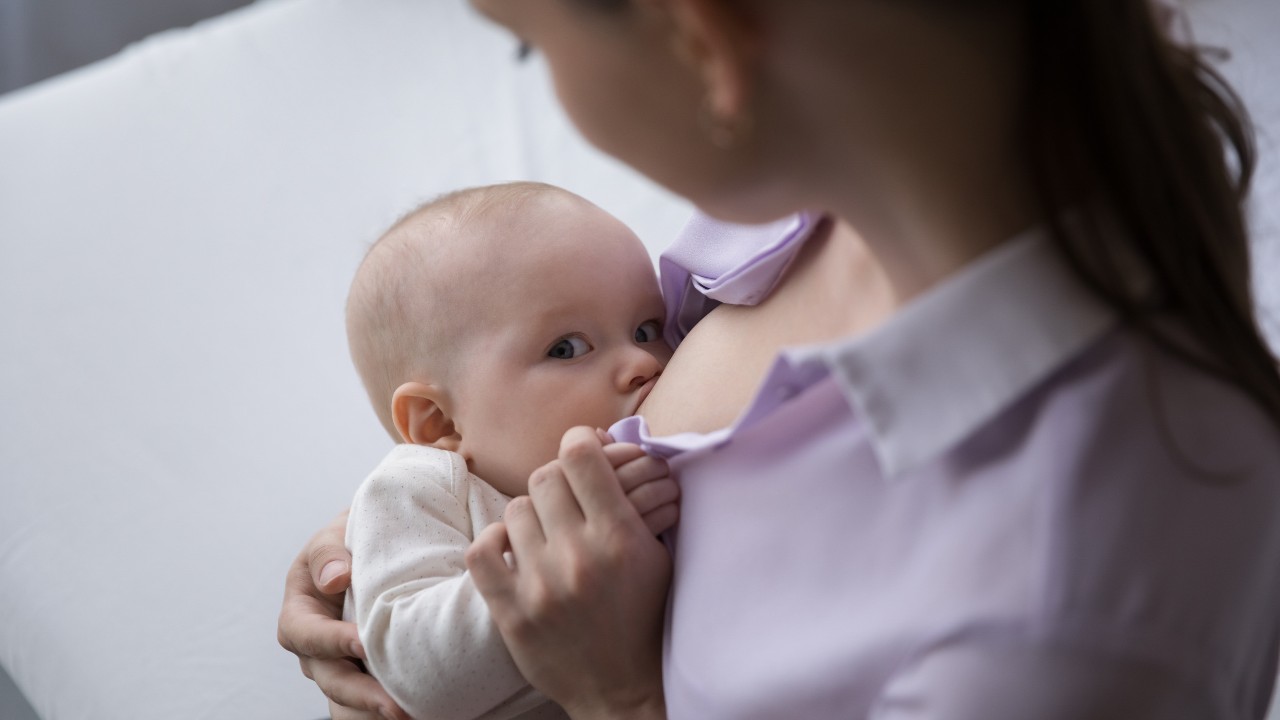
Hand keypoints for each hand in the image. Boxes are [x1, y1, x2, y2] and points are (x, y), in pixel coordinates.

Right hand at [277, 510, 409, 719]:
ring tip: (412, 714)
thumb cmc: (349, 540)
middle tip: (397, 708)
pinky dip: (393, 703)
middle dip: (363, 694)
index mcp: (300, 614)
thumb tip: (335, 580)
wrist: (376, 549)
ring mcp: (342, 665)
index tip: (363, 643)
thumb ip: (328, 552)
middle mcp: (316, 649)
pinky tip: (423, 708)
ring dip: (379, 708)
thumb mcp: (332, 536)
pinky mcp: (370, 673)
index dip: (332, 641)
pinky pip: (376, 696)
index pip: (306, 634)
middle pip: (331, 679)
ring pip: (353, 698)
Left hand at [467, 427, 669, 719]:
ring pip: (516, 511)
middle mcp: (578, 557)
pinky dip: (496, 541)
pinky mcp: (511, 613)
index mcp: (620, 538)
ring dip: (532, 515)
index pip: (580, 456)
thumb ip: (637, 500)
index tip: (584, 451)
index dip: (581, 443)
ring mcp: (540, 587)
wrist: (621, 691)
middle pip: (545, 477)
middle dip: (558, 480)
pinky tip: (514, 548)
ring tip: (548, 532)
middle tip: (567, 497)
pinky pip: (482, 550)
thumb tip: (603, 444)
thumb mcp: (658, 556)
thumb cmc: (644, 617)